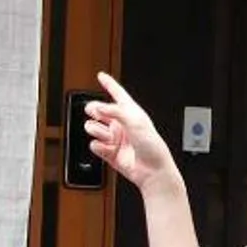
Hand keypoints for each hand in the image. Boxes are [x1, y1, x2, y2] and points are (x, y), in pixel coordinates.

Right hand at [85, 72, 179, 195]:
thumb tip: (99, 107)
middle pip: (101, 111)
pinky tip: (106, 147)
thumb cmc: (152, 146)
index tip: (101, 76)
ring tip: (104, 135)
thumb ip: (115, 111)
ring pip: (95, 128)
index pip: (118, 94)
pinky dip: (98, 146)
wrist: (153, 171)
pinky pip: (96, 146)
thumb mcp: (135, 122)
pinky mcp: (110, 153)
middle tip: (94, 111)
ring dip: (96, 130)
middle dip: (94, 110)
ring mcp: (116, 139)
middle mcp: (122, 124)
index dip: (109, 84)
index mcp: (131, 114)